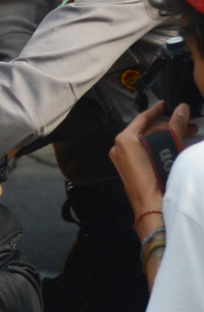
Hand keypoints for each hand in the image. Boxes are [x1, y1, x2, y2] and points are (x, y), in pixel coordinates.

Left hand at [110, 102, 195, 216]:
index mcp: (124, 139)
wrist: (152, 208)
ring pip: (148, 142)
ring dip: (168, 137)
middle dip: (170, 127)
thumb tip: (182, 108)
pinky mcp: (129, 169)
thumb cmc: (158, 176)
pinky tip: (178, 147)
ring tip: (189, 135)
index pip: (142, 118)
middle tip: (190, 125)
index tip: (168, 103)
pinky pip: (145, 153)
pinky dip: (161, 148)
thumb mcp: (169, 147)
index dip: (157, 110)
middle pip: (147, 131)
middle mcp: (120, 147)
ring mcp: (123, 159)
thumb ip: (175, 126)